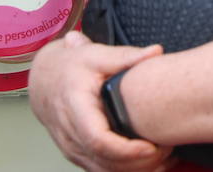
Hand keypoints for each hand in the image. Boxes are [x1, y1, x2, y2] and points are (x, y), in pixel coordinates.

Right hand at [29, 30, 170, 171]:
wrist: (45, 80)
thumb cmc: (71, 68)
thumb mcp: (96, 55)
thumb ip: (126, 56)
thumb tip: (156, 51)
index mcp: (75, 107)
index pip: (97, 139)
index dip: (125, 149)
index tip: (150, 147)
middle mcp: (70, 133)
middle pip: (104, 161)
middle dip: (138, 162)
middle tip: (167, 150)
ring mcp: (72, 148)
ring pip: (104, 171)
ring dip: (135, 170)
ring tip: (164, 157)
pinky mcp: (78, 156)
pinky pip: (102, 171)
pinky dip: (127, 171)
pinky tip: (150, 163)